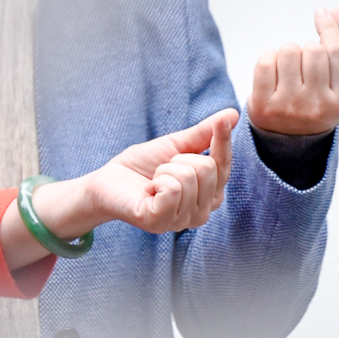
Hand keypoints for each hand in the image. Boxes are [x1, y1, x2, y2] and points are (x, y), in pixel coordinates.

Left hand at [4, 110, 235, 263]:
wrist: (106, 180)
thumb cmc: (140, 166)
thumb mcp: (175, 146)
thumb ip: (203, 134)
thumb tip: (232, 115)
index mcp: (209, 195)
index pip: (224, 165)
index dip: (222, 141)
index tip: (221, 122)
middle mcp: (202, 212)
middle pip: (208, 168)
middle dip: (179, 159)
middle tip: (161, 169)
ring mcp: (182, 221)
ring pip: (189, 177)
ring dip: (164, 170)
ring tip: (153, 180)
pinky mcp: (160, 222)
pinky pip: (171, 189)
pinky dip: (156, 180)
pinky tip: (148, 190)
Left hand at [249, 2, 338, 136]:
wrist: (287, 139)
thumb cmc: (314, 98)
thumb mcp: (333, 77)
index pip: (337, 52)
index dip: (329, 27)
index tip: (320, 13)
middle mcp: (319, 106)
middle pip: (312, 49)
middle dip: (306, 49)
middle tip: (303, 67)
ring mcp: (291, 108)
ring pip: (288, 51)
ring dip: (286, 54)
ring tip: (288, 71)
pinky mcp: (264, 107)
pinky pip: (265, 62)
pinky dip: (268, 59)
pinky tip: (273, 73)